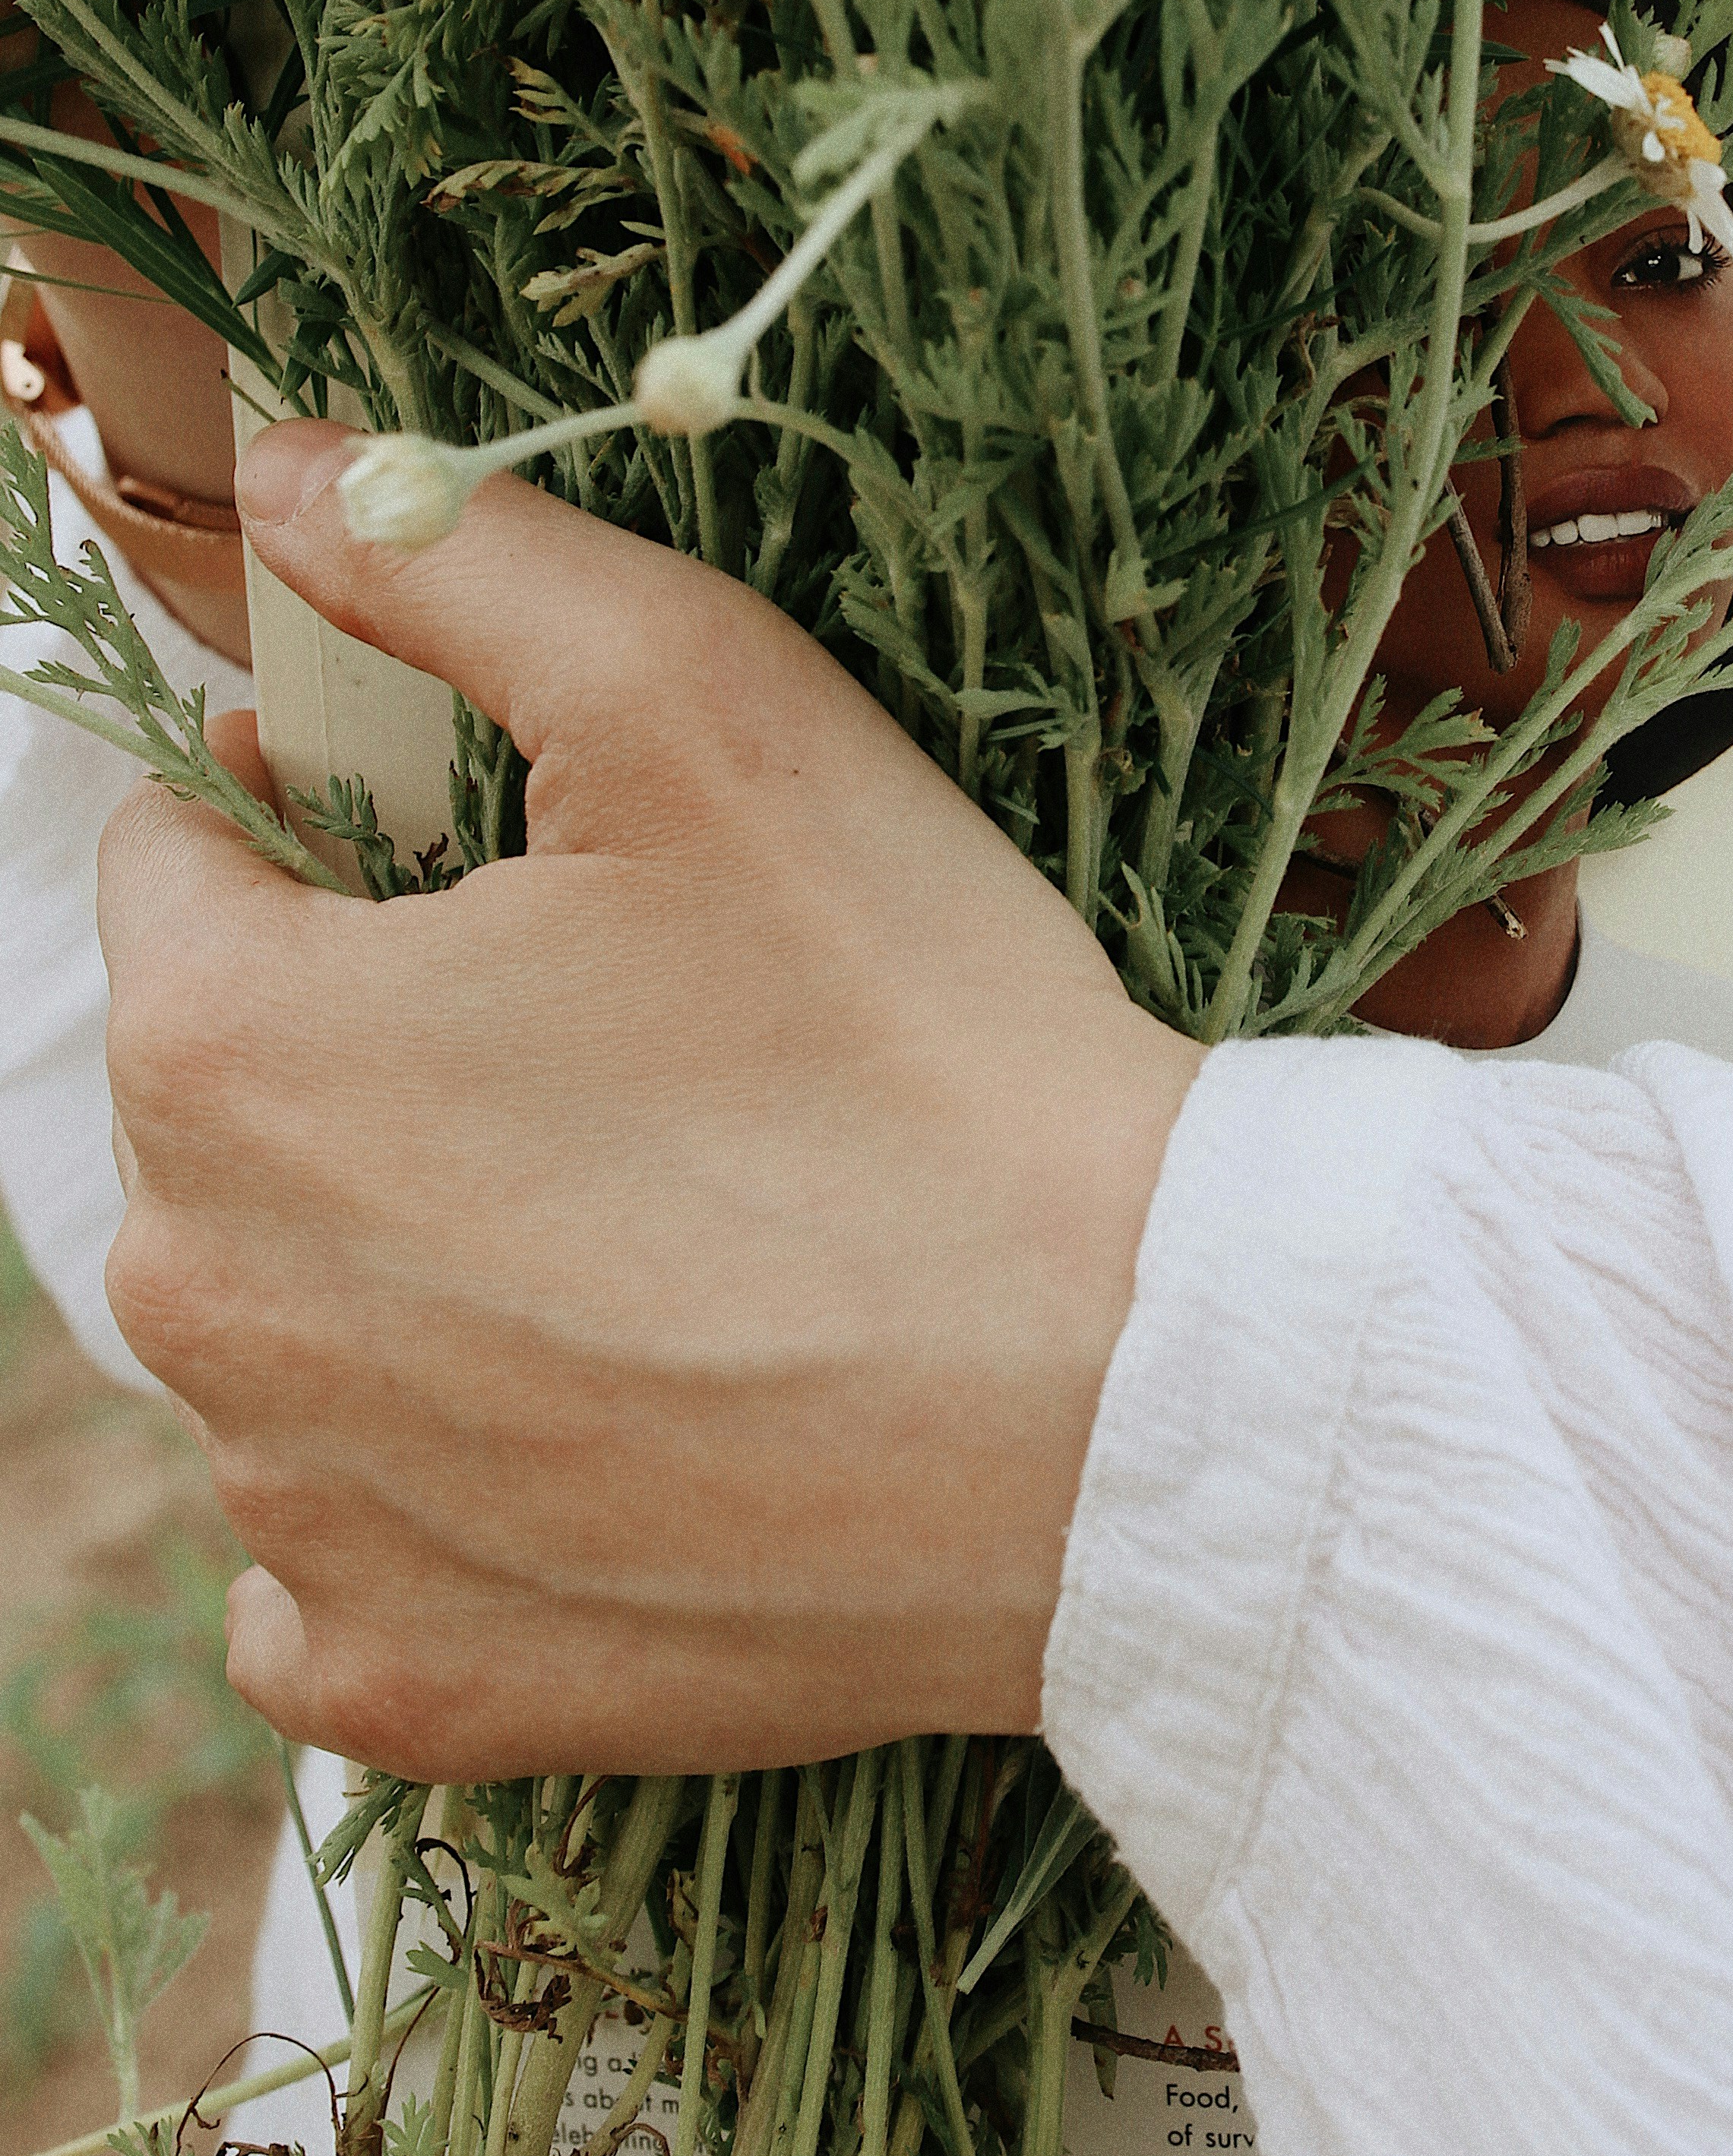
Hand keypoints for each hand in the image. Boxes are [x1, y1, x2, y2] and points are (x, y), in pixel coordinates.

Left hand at [97, 425, 1201, 1779]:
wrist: (1130, 1408)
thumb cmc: (918, 1045)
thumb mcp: (706, 703)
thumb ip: (449, 554)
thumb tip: (281, 470)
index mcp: (236, 1053)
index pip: (180, 862)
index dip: (338, 822)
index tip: (511, 858)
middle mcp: (209, 1304)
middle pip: (227, 1102)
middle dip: (375, 1046)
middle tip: (632, 1049)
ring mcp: (304, 1521)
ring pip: (288, 1325)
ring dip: (409, 1268)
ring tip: (662, 1242)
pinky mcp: (411, 1685)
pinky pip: (334, 1561)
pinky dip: (433, 1494)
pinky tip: (606, 1437)